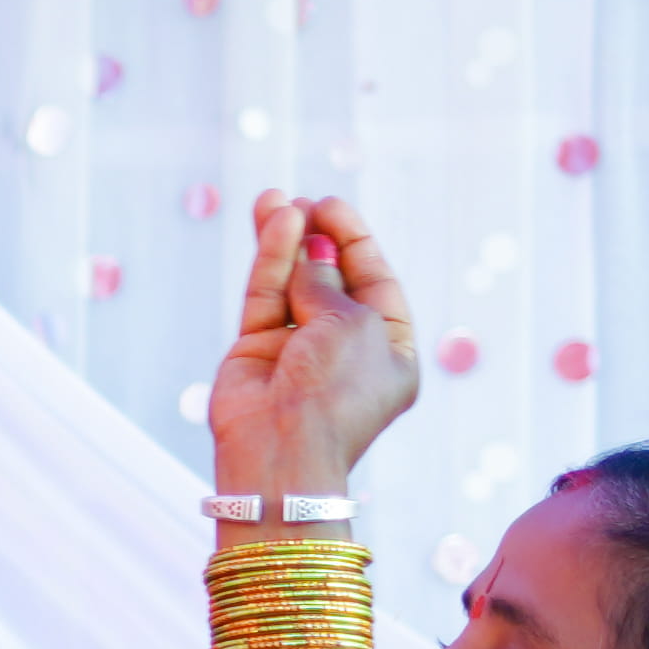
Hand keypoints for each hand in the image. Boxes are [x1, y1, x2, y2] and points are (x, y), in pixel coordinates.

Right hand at [208, 189, 420, 499]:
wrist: (282, 449)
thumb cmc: (335, 392)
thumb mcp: (353, 324)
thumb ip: (328, 282)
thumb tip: (306, 251)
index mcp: (390, 351)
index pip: (376, 281)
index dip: (355, 240)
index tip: (331, 206)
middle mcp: (345, 348)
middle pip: (333, 278)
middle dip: (320, 237)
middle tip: (306, 203)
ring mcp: (299, 350)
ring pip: (294, 282)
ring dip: (288, 240)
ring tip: (277, 199)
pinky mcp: (257, 350)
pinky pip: (266, 296)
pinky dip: (270, 260)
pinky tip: (273, 223)